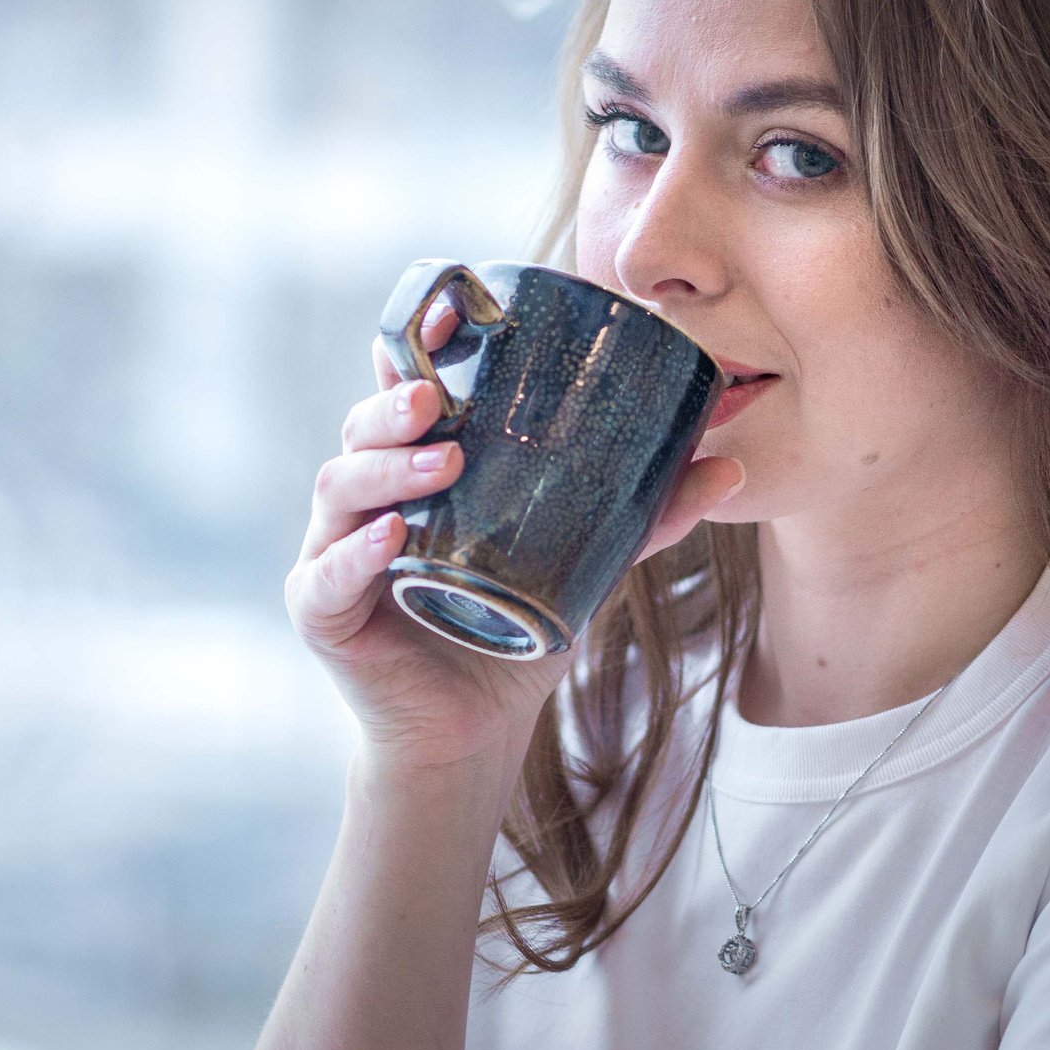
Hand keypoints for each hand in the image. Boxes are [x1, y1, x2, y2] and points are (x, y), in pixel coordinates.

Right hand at [285, 300, 743, 774]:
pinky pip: (324, 576)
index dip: (413, 347)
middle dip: (394, 404)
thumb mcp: (587, 567)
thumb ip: (646, 519)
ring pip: (338, 489)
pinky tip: (392, 538)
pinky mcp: (321, 614)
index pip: (402, 391)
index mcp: (418, 469)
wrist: (474, 735)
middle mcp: (368, 500)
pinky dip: (355, 554)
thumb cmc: (515, 634)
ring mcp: (335, 553)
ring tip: (441, 460)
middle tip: (440, 399)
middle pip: (362, 431)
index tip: (446, 313)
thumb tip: (728, 467)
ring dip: (384, 469)